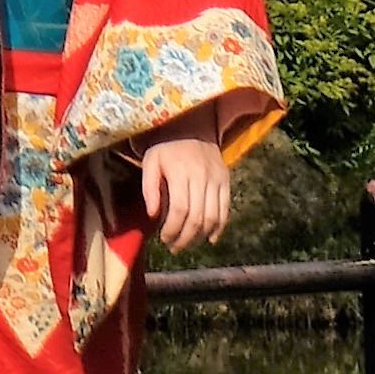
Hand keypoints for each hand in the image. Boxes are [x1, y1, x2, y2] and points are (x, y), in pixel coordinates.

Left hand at [139, 132, 231, 252]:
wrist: (191, 126)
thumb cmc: (166, 147)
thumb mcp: (150, 161)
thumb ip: (149, 187)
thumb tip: (152, 215)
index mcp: (180, 171)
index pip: (180, 210)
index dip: (172, 230)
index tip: (164, 239)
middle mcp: (201, 176)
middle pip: (197, 218)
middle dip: (185, 238)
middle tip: (175, 247)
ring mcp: (217, 179)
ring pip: (213, 218)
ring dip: (201, 237)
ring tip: (188, 244)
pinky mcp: (226, 181)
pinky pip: (225, 211)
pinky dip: (219, 229)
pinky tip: (209, 239)